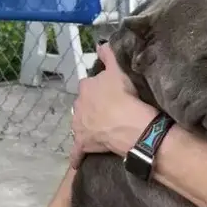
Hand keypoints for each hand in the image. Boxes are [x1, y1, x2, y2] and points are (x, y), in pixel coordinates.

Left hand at [69, 44, 156, 168]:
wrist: (129, 125)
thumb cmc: (125, 97)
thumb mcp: (119, 70)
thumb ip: (109, 55)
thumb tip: (101, 44)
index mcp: (86, 87)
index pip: (89, 85)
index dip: (100, 89)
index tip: (110, 93)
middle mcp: (78, 106)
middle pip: (84, 105)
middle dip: (92, 108)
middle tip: (108, 111)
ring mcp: (79, 126)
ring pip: (79, 125)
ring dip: (85, 127)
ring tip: (99, 129)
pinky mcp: (83, 145)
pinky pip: (77, 152)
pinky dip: (77, 157)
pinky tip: (76, 162)